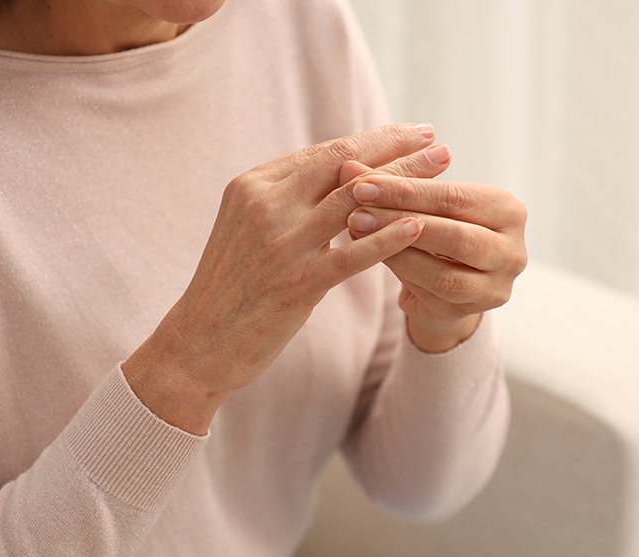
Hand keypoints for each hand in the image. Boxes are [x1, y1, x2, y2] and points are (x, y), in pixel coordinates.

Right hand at [123, 124, 441, 433]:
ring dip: (404, 184)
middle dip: (396, 151)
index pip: (324, 153)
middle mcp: (265, 205)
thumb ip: (287, 200)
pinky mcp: (295, 283)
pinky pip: (351, 254)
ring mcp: (280, 244)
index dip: (372, 140)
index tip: (409, 132)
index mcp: (253, 185)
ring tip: (441, 172)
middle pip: (343, 166)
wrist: (197, 341)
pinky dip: (387, 239)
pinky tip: (419, 226)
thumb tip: (338, 178)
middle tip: (437, 142)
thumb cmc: (229, 286)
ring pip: (353, 202)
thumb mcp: (248, 227)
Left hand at [343, 145, 527, 351]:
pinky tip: (371, 257)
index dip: (407, 190)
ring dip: (396, 250)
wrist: (448, 285)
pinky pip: (434, 293)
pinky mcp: (476, 311)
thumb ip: (393, 185)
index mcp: (509, 210)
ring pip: (444, 270)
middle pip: (453, 234)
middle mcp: (513, 250)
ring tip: (357, 230)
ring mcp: (498, 285)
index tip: (363, 182)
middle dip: (399, 219)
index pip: (455, 197)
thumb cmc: (436, 233)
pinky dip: (402, 272)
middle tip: (355, 208)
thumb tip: (348, 165)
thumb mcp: (423, 206)